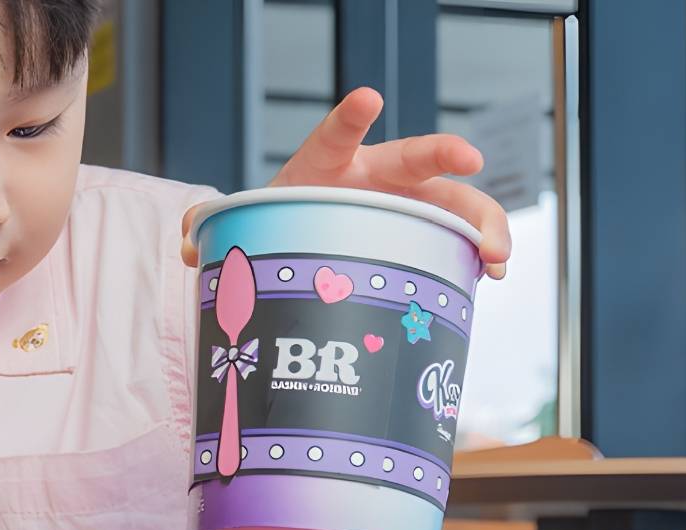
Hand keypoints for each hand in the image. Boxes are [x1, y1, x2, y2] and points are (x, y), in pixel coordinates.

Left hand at [182, 88, 511, 278]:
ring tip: (496, 254)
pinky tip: (489, 276)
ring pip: (452, 204)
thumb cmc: (280, 224)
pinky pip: (456, 243)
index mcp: (327, 167)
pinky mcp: (422, 240)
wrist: (309, 243)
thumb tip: (190, 242)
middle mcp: (375, 179)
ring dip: (481, 223)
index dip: (348, 118)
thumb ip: (212, 226)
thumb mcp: (247, 224)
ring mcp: (405, 209)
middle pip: (417, 161)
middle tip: (473, 158)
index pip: (334, 136)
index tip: (366, 97)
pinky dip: (477, 256)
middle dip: (448, 156)